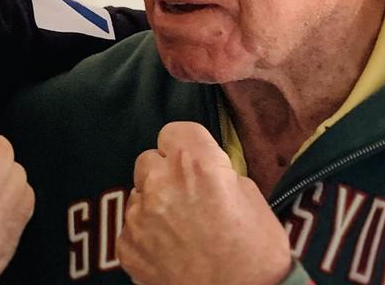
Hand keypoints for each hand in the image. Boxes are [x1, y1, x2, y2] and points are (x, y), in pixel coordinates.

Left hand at [117, 122, 290, 284]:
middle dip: (165, 173)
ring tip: (182, 229)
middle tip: (187, 196)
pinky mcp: (127, 246)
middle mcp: (161, 184)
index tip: (193, 159)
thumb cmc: (257, 253)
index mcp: (196, 165)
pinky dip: (147, 235)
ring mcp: (140, 217)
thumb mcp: (251, 196)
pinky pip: (131, 227)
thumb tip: (203, 169)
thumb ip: (218, 173)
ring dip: (155, 204)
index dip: (185, 146)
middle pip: (149, 159)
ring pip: (138, 194)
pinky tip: (171, 250)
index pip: (174, 131)